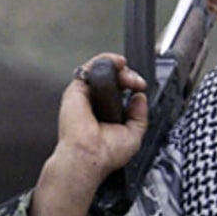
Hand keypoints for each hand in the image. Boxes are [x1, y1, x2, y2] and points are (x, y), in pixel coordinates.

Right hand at [50, 53, 149, 185]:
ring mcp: (85, 96)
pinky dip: (105, 60)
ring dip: (117, 67)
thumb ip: (139, 115)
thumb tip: (140, 98)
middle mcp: (95, 104)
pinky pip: (90, 68)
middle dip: (128, 75)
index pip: (119, 91)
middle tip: (136, 83)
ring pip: (101, 70)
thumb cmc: (106, 153)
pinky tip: (118, 63)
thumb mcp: (134, 134)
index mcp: (106, 114)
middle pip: (112, 77)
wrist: (90, 155)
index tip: (140, 88)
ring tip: (128, 75)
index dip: (132, 85)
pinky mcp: (76, 89)